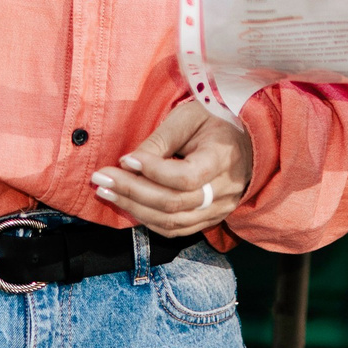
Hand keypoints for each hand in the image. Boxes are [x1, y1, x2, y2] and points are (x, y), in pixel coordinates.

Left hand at [89, 100, 251, 238]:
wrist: (246, 140)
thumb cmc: (214, 121)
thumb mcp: (188, 118)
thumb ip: (160, 141)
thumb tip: (128, 163)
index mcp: (223, 158)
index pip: (186, 177)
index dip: (152, 171)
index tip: (125, 158)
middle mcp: (224, 190)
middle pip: (174, 203)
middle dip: (132, 192)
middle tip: (101, 178)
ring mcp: (219, 209)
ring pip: (172, 222)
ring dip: (135, 209)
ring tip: (107, 192)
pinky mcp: (211, 219)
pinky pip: (177, 230)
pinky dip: (149, 220)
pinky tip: (128, 205)